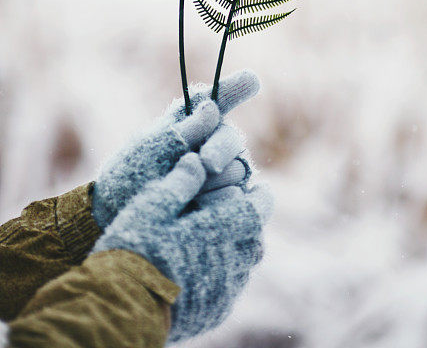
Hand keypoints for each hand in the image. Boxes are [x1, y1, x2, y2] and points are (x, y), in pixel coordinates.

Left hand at [91, 69, 258, 228]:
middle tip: (207, 162)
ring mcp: (223, 175)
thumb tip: (212, 108)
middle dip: (220, 148)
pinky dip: (222, 202)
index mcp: (190, 123)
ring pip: (239, 169)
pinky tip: (203, 207)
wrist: (124, 225)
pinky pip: (241, 199)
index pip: (216, 100)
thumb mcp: (149, 152)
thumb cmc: (130, 181)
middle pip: (231, 137)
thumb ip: (181, 131)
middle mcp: (212, 145)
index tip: (252, 80)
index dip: (234, 89)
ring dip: (216, 181)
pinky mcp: (231, 204)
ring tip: (188, 195)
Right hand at [93, 153, 272, 342]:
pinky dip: (222, 272)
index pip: (258, 208)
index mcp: (222, 232)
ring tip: (217, 238)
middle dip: (247, 222)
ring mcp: (224, 293)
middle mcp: (232, 264)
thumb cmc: (135, 251)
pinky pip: (229, 288)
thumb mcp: (153, 206)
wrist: (120, 312)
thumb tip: (198, 159)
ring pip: (243, 264)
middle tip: (234, 211)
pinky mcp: (213, 313)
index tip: (258, 187)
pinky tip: (202, 266)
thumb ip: (181, 182)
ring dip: (236, 248)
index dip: (259, 195)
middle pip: (254, 238)